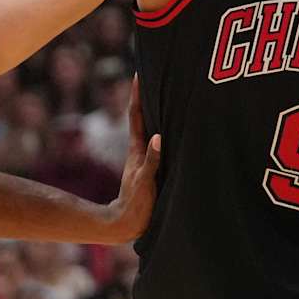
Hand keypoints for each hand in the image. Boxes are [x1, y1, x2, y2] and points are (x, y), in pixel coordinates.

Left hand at [102, 77, 161, 241]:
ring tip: (166, 94)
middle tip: (155, 75)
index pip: (137, 116)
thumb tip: (158, 137)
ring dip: (156, 111)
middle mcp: (141, 149)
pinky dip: (164, 130)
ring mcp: (146, 158)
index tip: (139, 73)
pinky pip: (159, 142)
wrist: (127, 225)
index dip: (138, 95)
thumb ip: (151, 161)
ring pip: (152, 128)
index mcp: (138, 150)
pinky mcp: (152, 168)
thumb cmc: (136, 205)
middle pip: (144, 116)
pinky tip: (171, 128)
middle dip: (149, 96)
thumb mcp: (144, 182)